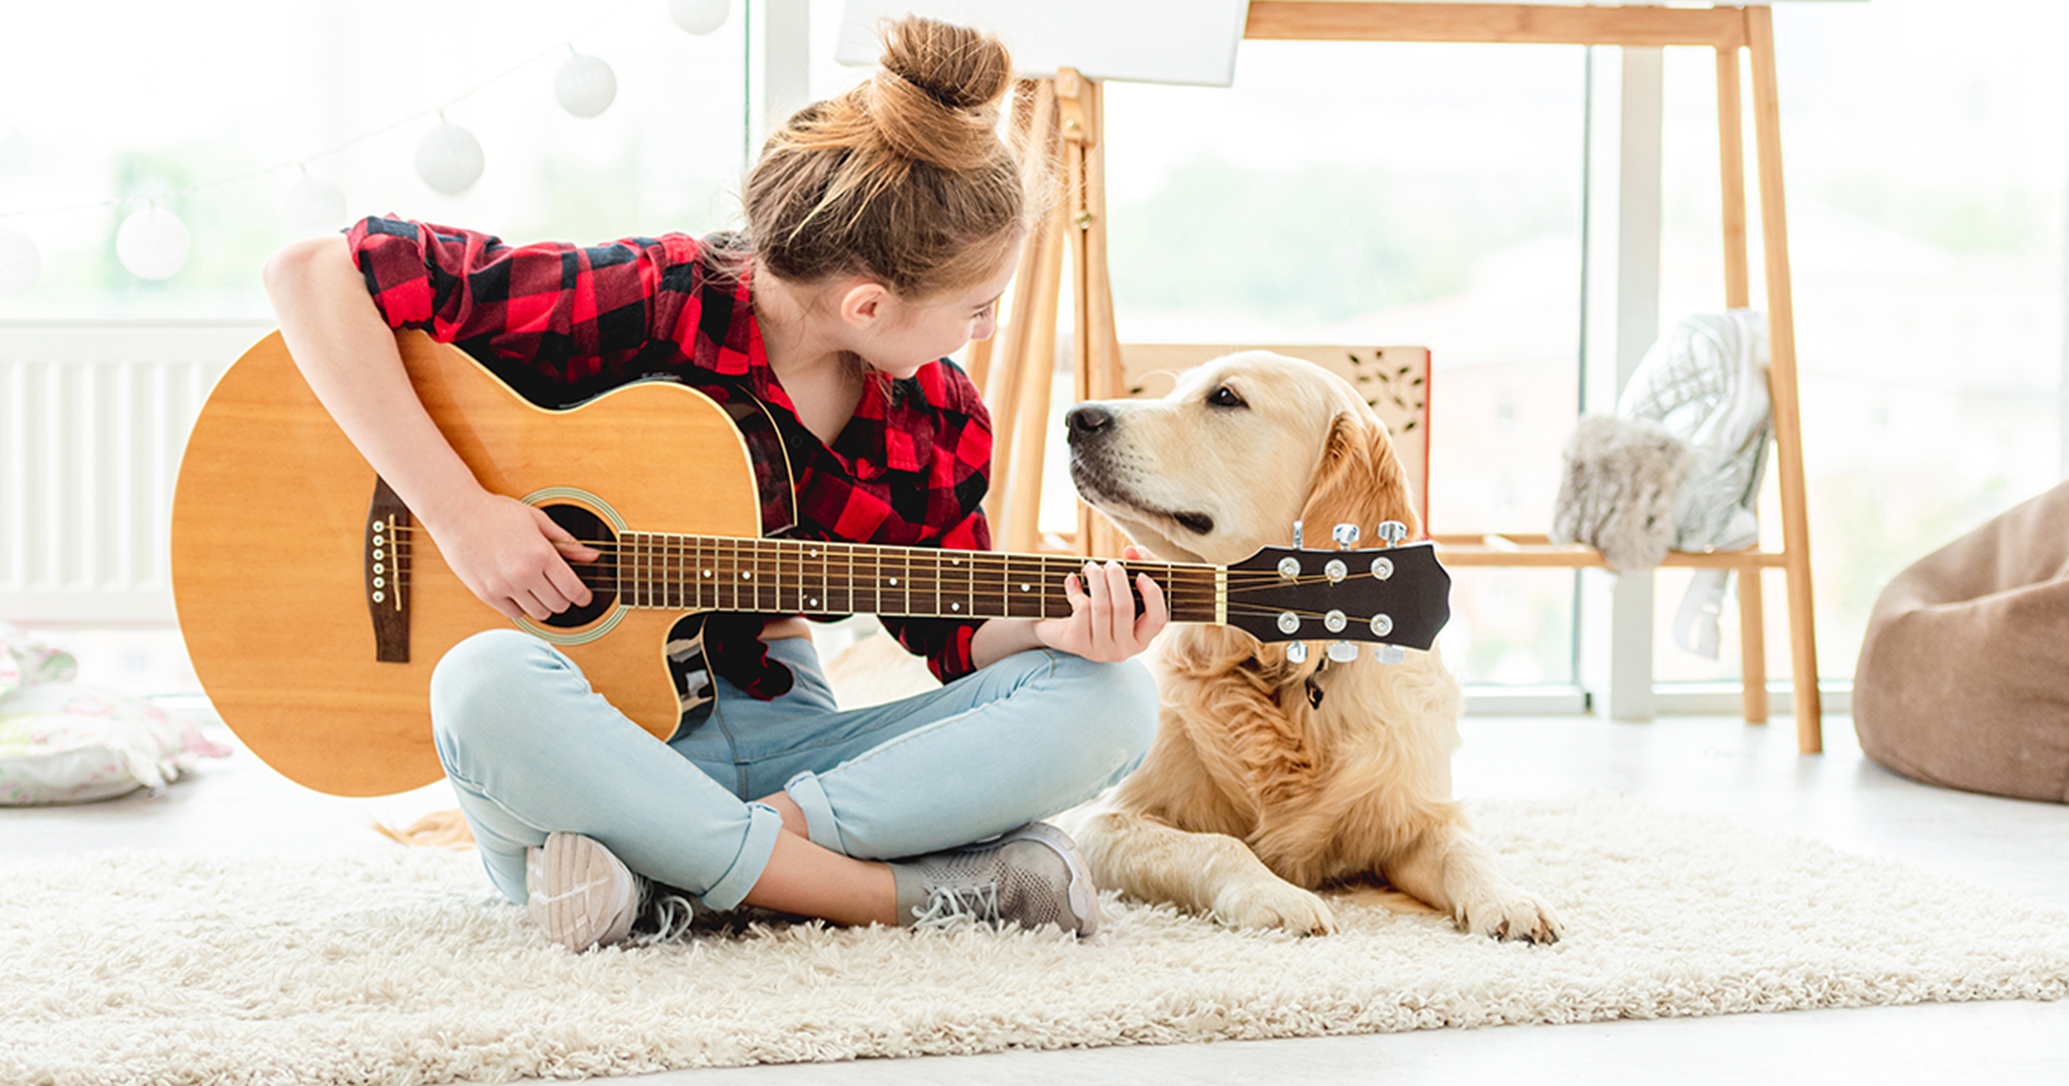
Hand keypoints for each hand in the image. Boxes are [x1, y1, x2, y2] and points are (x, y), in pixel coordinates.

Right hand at [427, 492, 600, 621]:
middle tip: (559, 589)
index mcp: (541, 553)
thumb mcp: (538, 520)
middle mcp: (524, 573)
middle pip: (558, 605)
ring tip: (538, 589)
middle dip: (563, 599)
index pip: (573, 589)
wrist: (456, 513)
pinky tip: (519, 592)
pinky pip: (514, 614)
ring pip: (538, 613)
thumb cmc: (497, 513)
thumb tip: (592, 556)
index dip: (583, 596)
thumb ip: (567, 542)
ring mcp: (504, 586)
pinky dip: (521, 607)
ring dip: (543, 605)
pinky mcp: (486, 594)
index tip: (584, 597)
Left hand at [1033, 546, 1168, 661]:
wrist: (1056, 627)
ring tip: (1091, 567)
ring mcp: (1100, 650)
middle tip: (1110, 563)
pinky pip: (1082, 611)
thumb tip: (1133, 551)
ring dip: (1096, 579)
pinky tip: (1071, 582)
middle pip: (1124, 608)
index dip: (1152, 595)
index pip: (1157, 620)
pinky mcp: (1077, 644)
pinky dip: (1076, 591)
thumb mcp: (1120, 589)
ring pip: (1101, 608)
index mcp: (1141, 639)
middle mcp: (1124, 650)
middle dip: (1116, 578)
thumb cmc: (1098, 605)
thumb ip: (1137, 565)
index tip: (1141, 575)